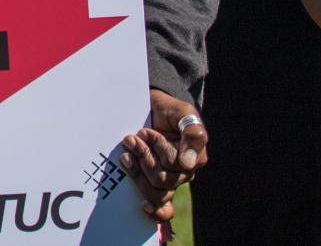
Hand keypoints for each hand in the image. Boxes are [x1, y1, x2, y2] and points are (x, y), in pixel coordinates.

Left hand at [118, 88, 208, 220]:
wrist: (152, 110)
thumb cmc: (170, 111)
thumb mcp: (184, 112)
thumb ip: (192, 132)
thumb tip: (187, 164)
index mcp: (194, 157)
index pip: (173, 162)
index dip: (156, 147)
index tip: (145, 131)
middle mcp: (184, 173)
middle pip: (161, 179)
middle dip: (143, 156)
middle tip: (131, 139)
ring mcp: (170, 180)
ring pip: (156, 191)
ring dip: (137, 172)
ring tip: (126, 152)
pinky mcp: (155, 183)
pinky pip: (162, 207)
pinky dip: (155, 210)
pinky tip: (143, 205)